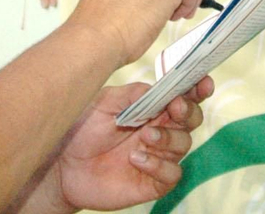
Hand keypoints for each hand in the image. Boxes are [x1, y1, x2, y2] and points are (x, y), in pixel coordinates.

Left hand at [44, 79, 213, 212]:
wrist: (62, 164)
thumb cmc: (82, 129)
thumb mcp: (106, 101)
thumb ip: (135, 94)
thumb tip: (160, 88)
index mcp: (152, 108)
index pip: (183, 97)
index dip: (197, 89)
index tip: (202, 83)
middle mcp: (159, 131)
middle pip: (191, 120)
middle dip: (188, 112)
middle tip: (174, 109)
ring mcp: (157, 156)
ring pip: (184, 145)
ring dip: (168, 138)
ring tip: (144, 136)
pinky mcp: (151, 182)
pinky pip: (171, 174)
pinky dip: (159, 165)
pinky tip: (137, 159)